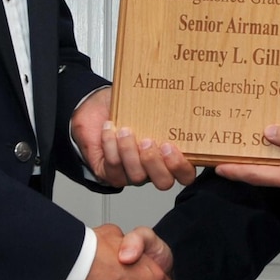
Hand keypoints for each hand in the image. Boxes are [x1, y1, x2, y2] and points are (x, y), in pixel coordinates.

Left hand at [72, 89, 196, 189]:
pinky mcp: (110, 173)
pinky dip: (111, 146)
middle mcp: (152, 169)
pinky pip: (113, 168)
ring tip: (125, 131)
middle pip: (163, 182)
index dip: (181, 166)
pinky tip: (109, 130)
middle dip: (155, 163)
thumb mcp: (147, 105)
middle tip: (147, 141)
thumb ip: (162, 107)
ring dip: (129, 152)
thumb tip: (172, 97)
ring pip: (137, 176)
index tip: (170, 146)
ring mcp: (132, 173)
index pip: (185, 173)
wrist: (94, 109)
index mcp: (168, 156)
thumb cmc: (124, 109)